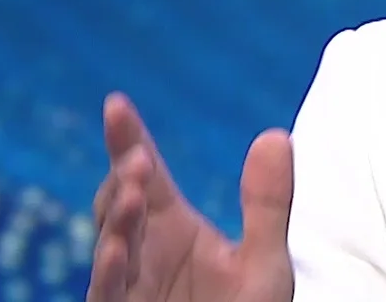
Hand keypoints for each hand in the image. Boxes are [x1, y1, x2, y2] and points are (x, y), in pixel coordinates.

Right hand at [88, 93, 294, 301]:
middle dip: (123, 178)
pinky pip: (109, 294)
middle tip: (140, 160)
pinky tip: (117, 249)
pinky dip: (110, 271)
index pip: (144, 174)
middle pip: (119, 204)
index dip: (128, 139)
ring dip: (118, 218)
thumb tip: (276, 134)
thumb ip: (267, 204)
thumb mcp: (264, 264)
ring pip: (110, 246)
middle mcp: (141, 253)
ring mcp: (127, 288)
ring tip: (135, 190)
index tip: (116, 103)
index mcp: (170, 228)